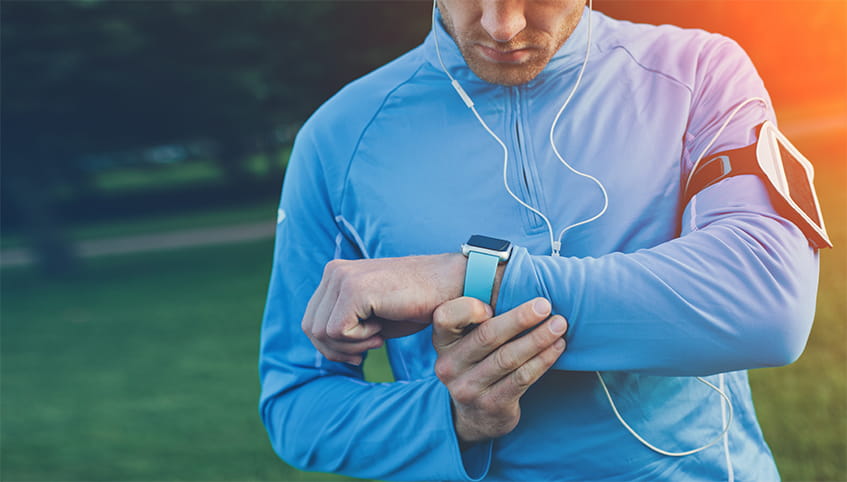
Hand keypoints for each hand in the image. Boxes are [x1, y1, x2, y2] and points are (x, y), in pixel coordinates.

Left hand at [302, 254, 466, 364]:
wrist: (451, 288)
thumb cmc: (417, 304)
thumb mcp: (372, 316)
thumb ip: (344, 323)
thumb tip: (321, 346)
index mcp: (335, 274)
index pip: (311, 321)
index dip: (332, 346)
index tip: (359, 351)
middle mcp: (334, 271)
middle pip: (311, 328)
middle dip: (338, 350)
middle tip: (371, 346)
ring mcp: (342, 277)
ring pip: (321, 332)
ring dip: (352, 345)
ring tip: (378, 335)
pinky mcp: (354, 289)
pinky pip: (337, 331)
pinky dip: (360, 340)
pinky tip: (381, 330)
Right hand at [432, 297, 566, 443]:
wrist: (475, 415)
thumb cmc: (477, 363)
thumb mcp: (466, 341)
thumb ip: (478, 316)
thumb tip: (512, 275)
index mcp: (442, 342)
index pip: (446, 317)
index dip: (469, 308)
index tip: (494, 301)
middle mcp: (449, 365)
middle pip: (486, 336)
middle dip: (519, 318)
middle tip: (544, 305)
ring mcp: (468, 388)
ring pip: (508, 358)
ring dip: (538, 339)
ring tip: (559, 324)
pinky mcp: (491, 405)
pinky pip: (522, 378)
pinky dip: (543, 360)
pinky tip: (557, 347)